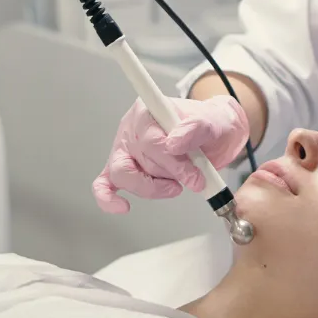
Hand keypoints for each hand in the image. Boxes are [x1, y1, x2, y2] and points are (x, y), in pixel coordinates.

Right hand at [92, 95, 249, 213]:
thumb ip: (196, 128)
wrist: (213, 136)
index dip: (172, 160)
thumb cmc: (209, 125)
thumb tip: (175, 142)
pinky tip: (122, 207)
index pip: (151, 140)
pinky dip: (107, 198)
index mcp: (148, 110)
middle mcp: (131, 128)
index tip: (195, 170)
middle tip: (195, 179)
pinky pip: (103, 184)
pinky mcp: (123, 170)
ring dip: (152, 187)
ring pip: (123, 175)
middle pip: (139, 159)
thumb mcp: (212, 121)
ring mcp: (124, 150)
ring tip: (175, 186)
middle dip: (170, 173)